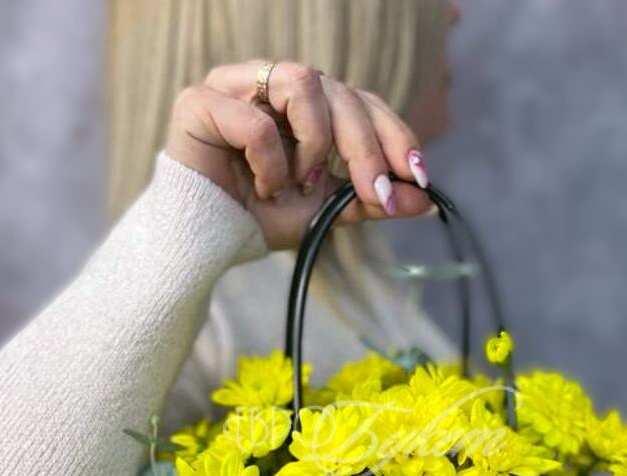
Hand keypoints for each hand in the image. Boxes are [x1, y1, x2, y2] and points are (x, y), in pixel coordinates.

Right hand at [165, 61, 432, 249]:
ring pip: (303, 82)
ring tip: (296, 184)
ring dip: (312, 143)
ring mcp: (236, 84)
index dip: (393, 132)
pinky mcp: (201, 100)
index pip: (361, 100)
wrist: (206, 242)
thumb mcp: (326, 211)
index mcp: (306, 104)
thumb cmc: (260, 219)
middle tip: (374, 193)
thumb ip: (369, 199)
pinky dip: (270, 162)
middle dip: (365, 146)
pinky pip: (256, 120)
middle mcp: (274, 84)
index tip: (418, 175)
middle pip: (340, 90)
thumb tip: (424, 200)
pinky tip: (262, 188)